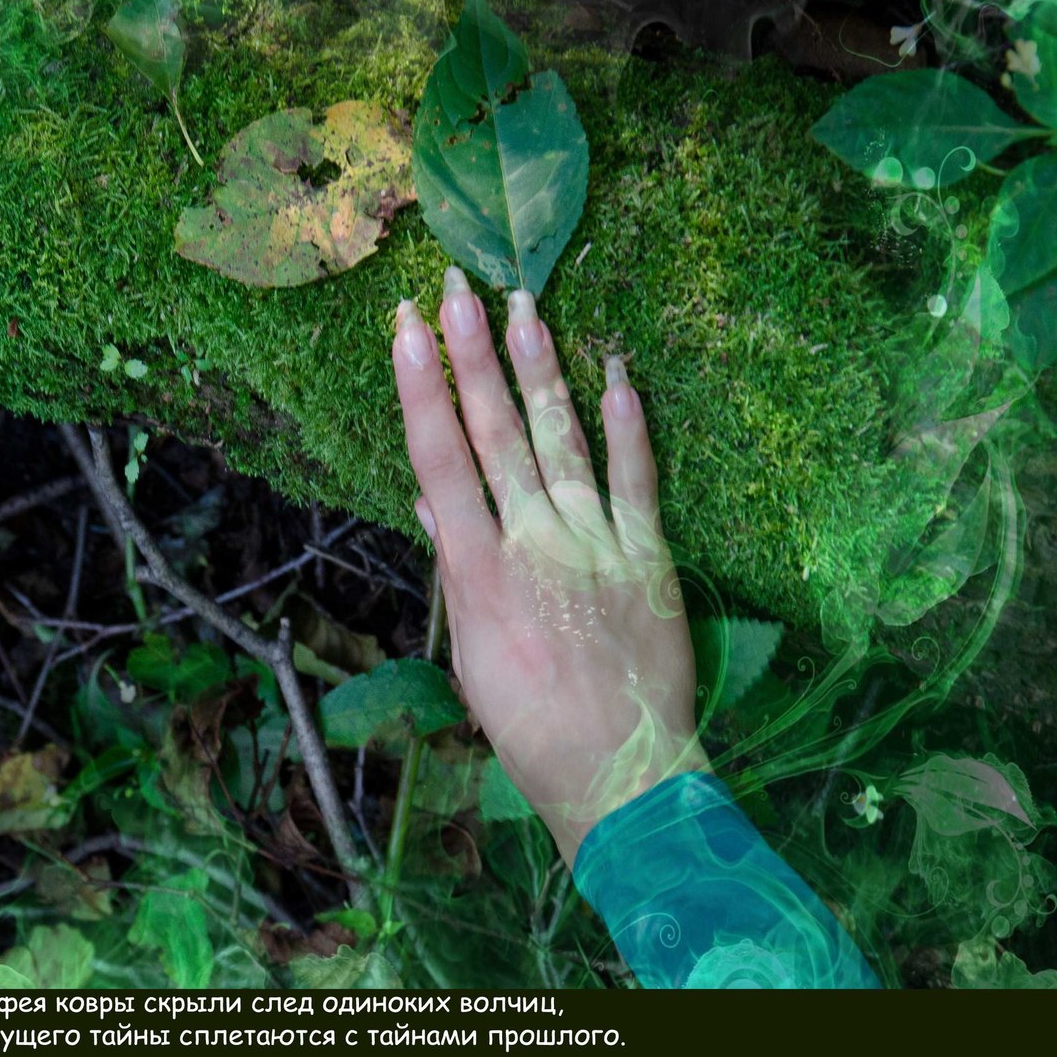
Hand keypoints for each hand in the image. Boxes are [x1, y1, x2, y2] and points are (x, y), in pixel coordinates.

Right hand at [392, 267, 707, 863]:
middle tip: (457, 286)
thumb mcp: (468, 651)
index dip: (421, 387)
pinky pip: (637, 477)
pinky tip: (616, 372)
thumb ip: (454, 568)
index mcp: (480, 569)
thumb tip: (430, 499)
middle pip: (498, 432)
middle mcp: (535, 540)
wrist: (621, 770)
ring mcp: (597, 541)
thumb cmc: (527, 723)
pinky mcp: (650, 553)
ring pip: (563, 439)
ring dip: (542, 368)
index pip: (441, 458)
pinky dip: (628, 424)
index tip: (407, 326)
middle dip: (474, 355)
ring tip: (524, 304)